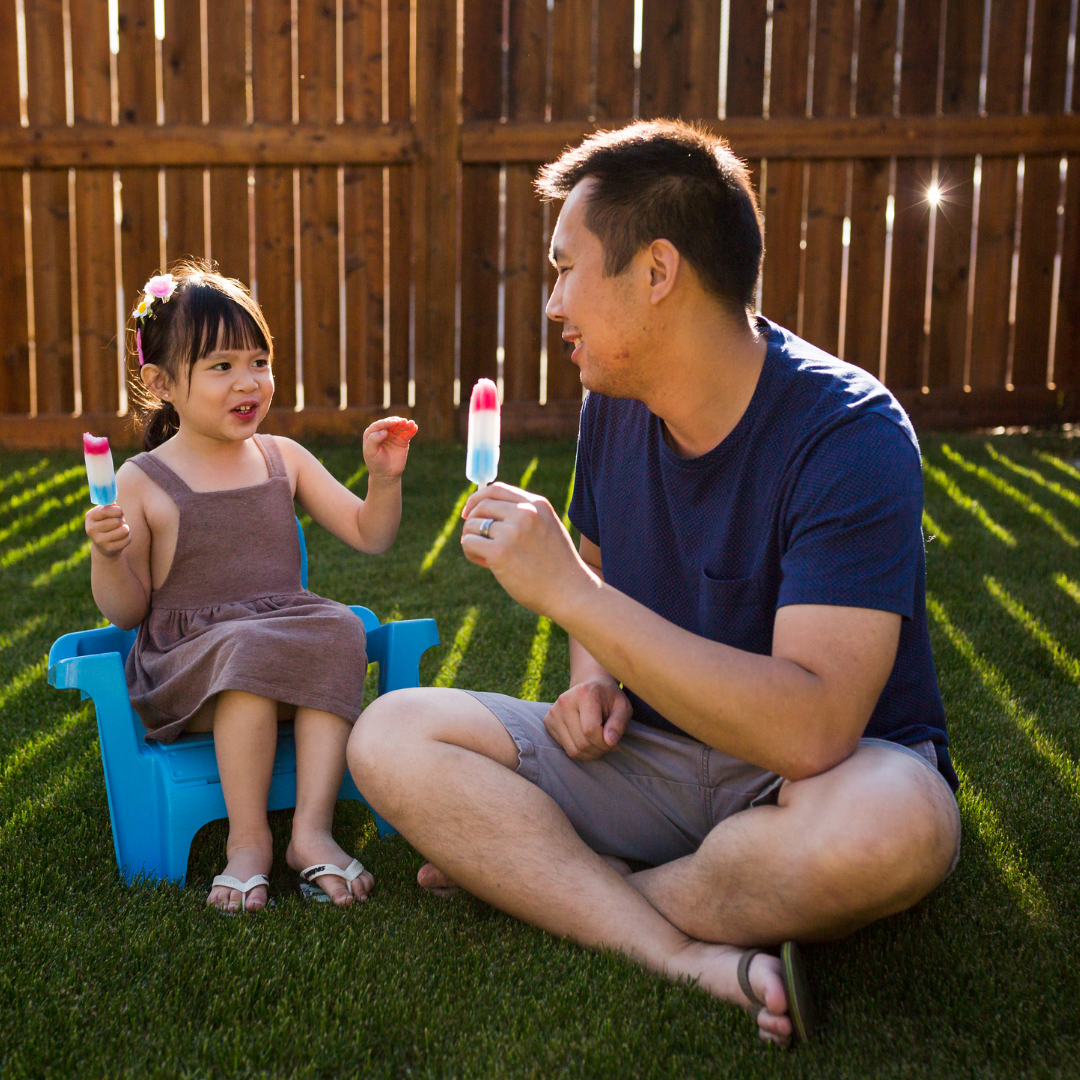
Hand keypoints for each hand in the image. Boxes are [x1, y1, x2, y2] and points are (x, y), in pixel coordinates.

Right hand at [85, 503, 130, 556]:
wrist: (103, 545)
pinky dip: (128, 537)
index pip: (106, 510)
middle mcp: (91, 529)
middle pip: (117, 521)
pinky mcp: (109, 549)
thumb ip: (110, 506)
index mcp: (90, 517)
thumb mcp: (105, 513)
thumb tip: (113, 503)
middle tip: (118, 523)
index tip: (120, 513)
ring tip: (120, 530)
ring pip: (124, 530)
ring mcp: (99, 541)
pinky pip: (127, 539)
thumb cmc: (107, 523)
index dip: (118, 511)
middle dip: (122, 520)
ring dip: (126, 528)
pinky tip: (121, 538)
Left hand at [363, 416, 416, 478]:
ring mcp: (393, 436)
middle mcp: (382, 432)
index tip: (393, 423)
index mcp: (372, 433)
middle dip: (397, 421)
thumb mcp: (370, 452)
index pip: (379, 425)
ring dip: (405, 424)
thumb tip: (384, 431)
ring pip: (400, 427)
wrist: (386, 474)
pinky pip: (407, 434)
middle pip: (390, 423)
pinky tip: (415, 427)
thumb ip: (373, 440)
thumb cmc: (375, 463)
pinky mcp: (402, 441)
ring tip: (411, 423)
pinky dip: (411, 430)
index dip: (386, 422)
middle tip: (403, 422)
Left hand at [460, 482, 595, 616]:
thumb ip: (524, 516)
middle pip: (482, 505)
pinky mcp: (500, 552)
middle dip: (471, 520)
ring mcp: (512, 532)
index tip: (470, 512)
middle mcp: (525, 513)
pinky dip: (470, 552)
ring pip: (472, 525)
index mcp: (537, 505)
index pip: (497, 489)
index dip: (478, 499)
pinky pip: (469, 542)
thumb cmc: (557, 566)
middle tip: (473, 538)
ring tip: (483, 556)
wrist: (569, 592)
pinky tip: (484, 563)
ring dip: (471, 539)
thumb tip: (485, 512)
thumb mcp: (547, 528)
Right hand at [543, 678, 632, 759]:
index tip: (614, 741)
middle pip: (581, 743)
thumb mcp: (623, 707)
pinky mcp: (548, 722)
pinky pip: (566, 749)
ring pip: (573, 750)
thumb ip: (619, 724)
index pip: (591, 730)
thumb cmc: (609, 698)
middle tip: (608, 743)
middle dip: (599, 749)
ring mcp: (553, 712)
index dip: (605, 742)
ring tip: (599, 743)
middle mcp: (564, 701)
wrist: (590, 687)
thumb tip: (610, 742)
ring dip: (590, 753)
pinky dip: (580, 751)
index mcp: (583, 693)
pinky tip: (587, 740)